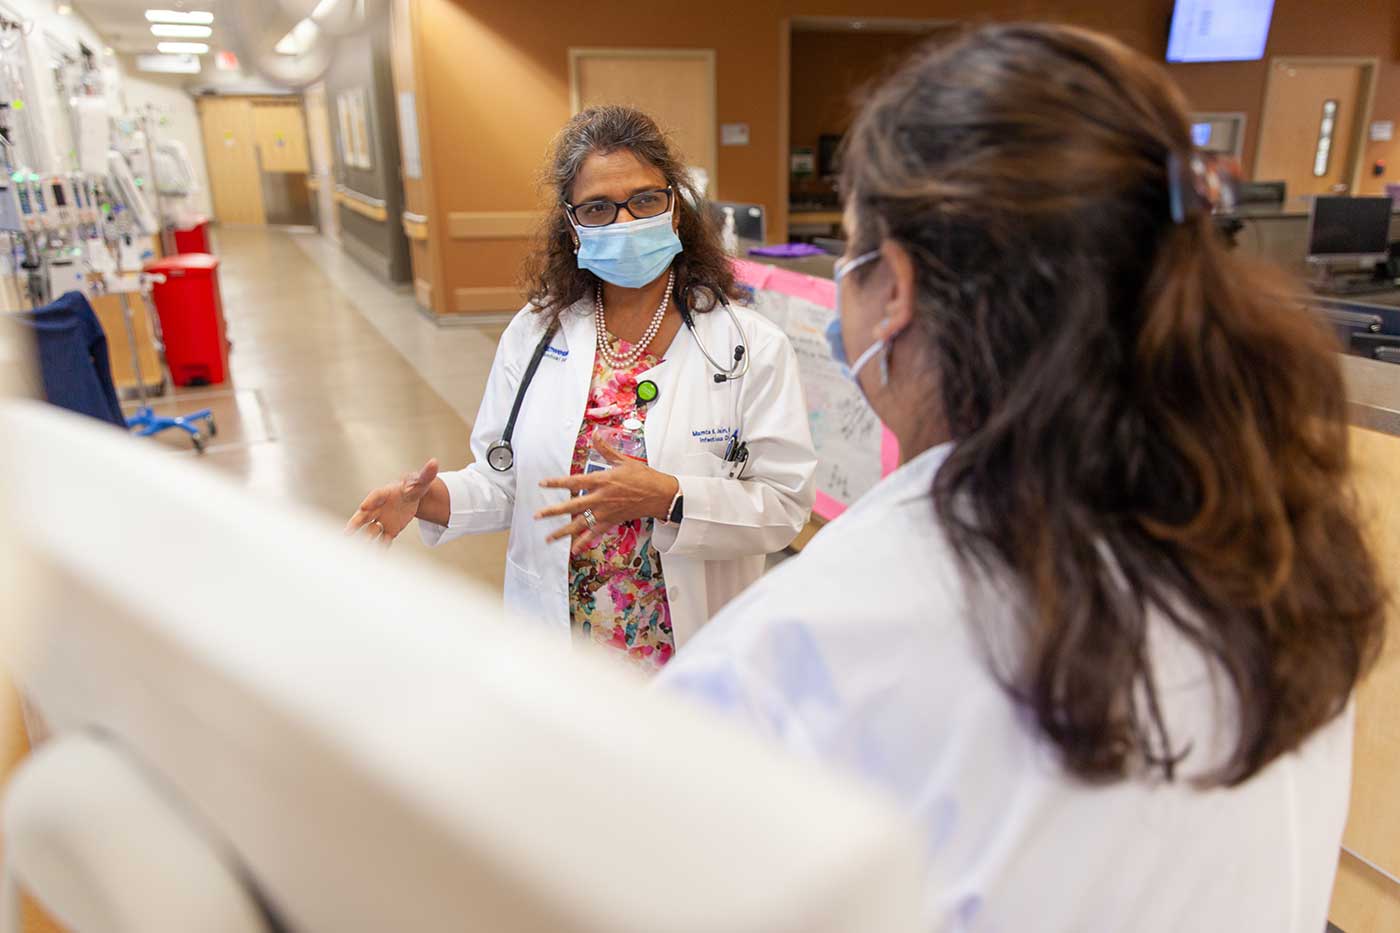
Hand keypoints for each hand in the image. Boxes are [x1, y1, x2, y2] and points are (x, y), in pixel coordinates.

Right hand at [345, 459, 439, 547]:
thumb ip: (426, 474)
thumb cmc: (413, 487)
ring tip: (360, 549)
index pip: (375, 496)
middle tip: (347, 532)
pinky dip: (379, 548)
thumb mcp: (421, 482)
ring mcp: (382, 520)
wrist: (412, 499)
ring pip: (370, 530)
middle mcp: (378, 508)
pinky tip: (375, 558)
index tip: (363, 506)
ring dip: (366, 539)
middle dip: (355, 523)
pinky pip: (382, 540)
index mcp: (385, 493)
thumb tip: (434, 462)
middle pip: (364, 515)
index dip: (370, 501)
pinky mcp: (389, 531)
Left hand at [535, 434, 679, 554]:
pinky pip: (595, 533)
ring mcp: (605, 512)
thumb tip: (595, 435)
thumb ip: (605, 449)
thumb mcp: (623, 460)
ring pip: (580, 524)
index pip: (574, 481)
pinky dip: (583, 542)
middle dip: (553, 511)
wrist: (659, 494)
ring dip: (563, 532)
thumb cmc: (643, 476)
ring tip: (548, 538)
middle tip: (537, 515)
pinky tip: (573, 549)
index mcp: (601, 480)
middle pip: (572, 506)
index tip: (542, 484)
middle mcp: (600, 498)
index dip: (557, 483)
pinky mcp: (611, 521)